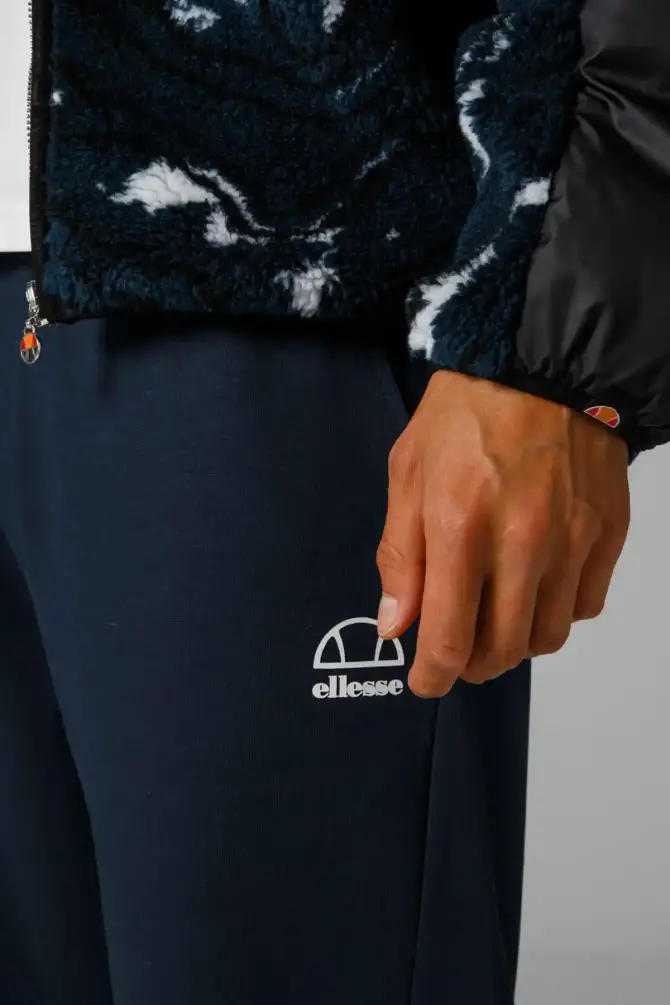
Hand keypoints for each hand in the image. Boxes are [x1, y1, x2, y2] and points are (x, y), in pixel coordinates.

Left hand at [375, 371, 629, 697]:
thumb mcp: (408, 473)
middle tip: (456, 652)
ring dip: (514, 645)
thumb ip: (401, 556)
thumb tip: (396, 626)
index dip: (432, 676)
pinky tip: (534, 588)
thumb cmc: (464, 414)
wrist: (542, 365)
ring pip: (546, 637)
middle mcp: (521, 542)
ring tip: (494, 620)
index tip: (425, 681)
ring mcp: (571, 541)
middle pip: (502, 651)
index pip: (448, 638)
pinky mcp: (606, 534)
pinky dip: (555, 613)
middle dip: (471, 666)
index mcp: (459, 525)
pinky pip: (583, 606)